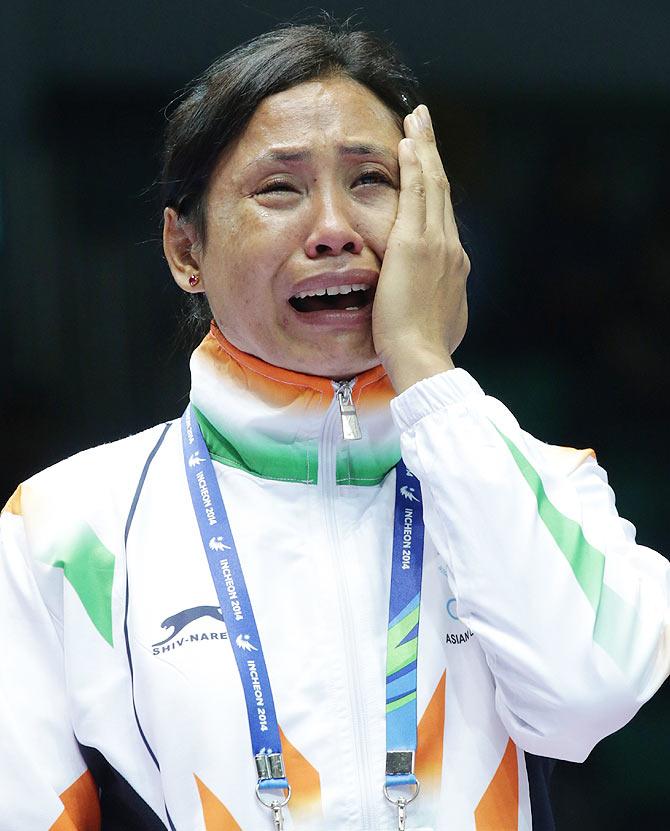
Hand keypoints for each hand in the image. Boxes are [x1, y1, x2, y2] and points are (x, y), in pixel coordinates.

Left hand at [372, 104, 469, 392]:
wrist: (422, 357)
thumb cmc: (423, 350)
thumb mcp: (438, 323)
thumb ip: (437, 304)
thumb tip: (434, 304)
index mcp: (455, 267)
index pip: (442, 217)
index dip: (435, 186)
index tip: (429, 166)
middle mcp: (452, 249)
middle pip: (442, 191)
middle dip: (433, 155)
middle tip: (424, 124)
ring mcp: (437, 244)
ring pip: (433, 185)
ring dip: (424, 149)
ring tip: (417, 119)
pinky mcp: (416, 244)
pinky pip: (417, 194)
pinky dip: (415, 165)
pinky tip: (407, 142)